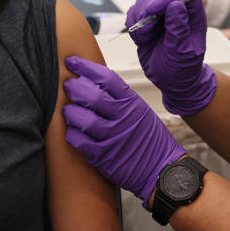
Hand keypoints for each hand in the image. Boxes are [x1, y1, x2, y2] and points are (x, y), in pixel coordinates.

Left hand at [63, 56, 185, 207]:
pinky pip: (81, 142)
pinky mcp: (104, 157)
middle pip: (92, 96)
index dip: (85, 67)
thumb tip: (93, 81)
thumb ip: (120, 97)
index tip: (72, 62)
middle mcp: (123, 118)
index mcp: (132, 102)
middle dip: (74, 88)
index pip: (106, 77)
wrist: (161, 168)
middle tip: (68, 86)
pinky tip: (72, 131)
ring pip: (84, 119)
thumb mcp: (140, 110)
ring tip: (68, 111)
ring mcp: (113, 137)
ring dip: (70, 113)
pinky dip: (72, 134)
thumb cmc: (149, 139)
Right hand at [126, 0, 215, 115]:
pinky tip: (141, 39)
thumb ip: (179, 29)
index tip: (152, 10)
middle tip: (145, 29)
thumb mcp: (182, 52)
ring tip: (144, 37)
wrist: (171, 80)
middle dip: (147, 7)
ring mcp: (161, 12)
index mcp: (193, 14)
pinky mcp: (146, 18)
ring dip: (138, 16)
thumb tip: (176, 4)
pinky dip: (132, 24)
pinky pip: (133, 10)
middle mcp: (178, 8)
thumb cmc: (182, 68)